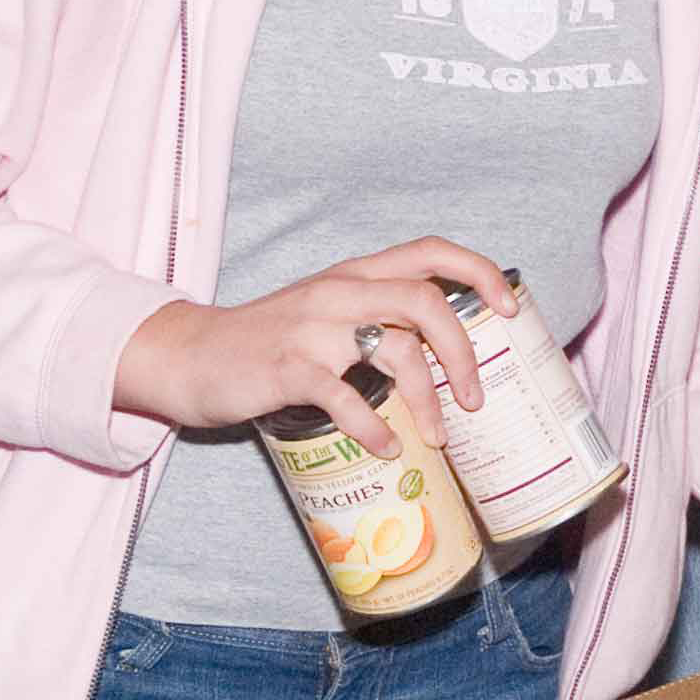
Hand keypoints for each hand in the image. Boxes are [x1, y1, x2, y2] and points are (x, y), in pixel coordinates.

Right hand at [112, 236, 515, 452]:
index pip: (430, 251)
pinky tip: (385, 448)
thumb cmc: (268, 343)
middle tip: (475, 399)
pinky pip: (345, 397)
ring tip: (437, 439)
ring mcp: (312, 327)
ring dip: (428, 400)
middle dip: (464, 352)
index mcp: (355, 275)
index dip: (479, 272)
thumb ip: (375, 321)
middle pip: (426, 302)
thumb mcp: (325, 313)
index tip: (511, 309)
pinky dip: (372, 427)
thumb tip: (444, 363)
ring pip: (395, 351)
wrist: (188, 356)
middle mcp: (339, 291)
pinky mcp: (287, 368)